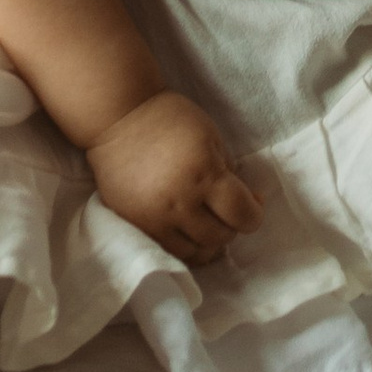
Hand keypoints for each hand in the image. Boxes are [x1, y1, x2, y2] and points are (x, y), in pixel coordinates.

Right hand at [86, 90, 264, 265]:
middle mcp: (180, 201)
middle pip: (220, 237)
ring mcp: (156, 218)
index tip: (254, 204)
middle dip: (232, 226)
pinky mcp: (136, 225)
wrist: (118, 119)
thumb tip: (245, 200)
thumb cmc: (170, 118)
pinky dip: (184, 244)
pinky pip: (168, 251)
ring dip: (208, 241)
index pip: (241, 214)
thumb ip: (229, 170)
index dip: (254, 214)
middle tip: (228, 210)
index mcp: (204, 172)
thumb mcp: (211, 135)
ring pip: (195, 252)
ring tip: (207, 222)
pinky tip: (187, 229)